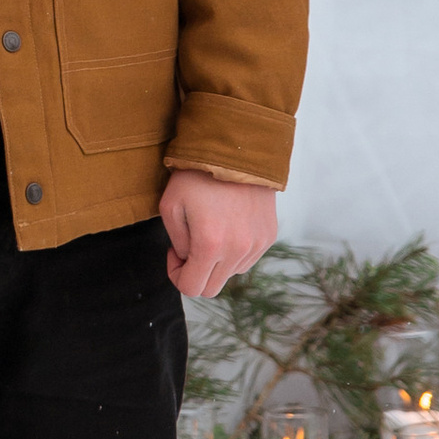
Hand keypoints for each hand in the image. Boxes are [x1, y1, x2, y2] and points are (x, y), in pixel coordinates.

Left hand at [158, 170, 277, 301]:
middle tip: (189, 246)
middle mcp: (237, 250)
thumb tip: (188, 259)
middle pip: (211, 288)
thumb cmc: (198, 174)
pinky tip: (228, 225)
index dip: (176, 275)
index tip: (174, 253)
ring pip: (230, 274)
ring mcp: (256, 245)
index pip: (191, 288)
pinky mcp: (268, 236)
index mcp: (209, 245)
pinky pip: (247, 259)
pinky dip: (234, 251)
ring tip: (211, 229)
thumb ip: (177, 242)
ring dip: (216, 262)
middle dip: (195, 273)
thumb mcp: (170, 205)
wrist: (237, 150)